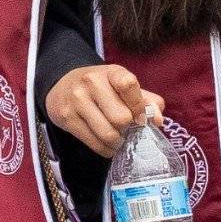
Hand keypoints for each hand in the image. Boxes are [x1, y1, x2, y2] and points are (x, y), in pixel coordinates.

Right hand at [45, 63, 164, 157]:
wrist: (62, 86)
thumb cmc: (101, 89)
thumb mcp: (122, 87)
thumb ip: (145, 100)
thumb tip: (158, 120)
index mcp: (110, 72)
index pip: (128, 84)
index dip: (139, 106)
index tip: (141, 118)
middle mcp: (91, 82)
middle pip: (121, 117)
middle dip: (127, 129)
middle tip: (126, 130)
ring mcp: (76, 100)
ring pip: (108, 134)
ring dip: (118, 143)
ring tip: (118, 139)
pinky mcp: (66, 117)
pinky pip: (94, 143)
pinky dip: (106, 150)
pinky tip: (106, 144)